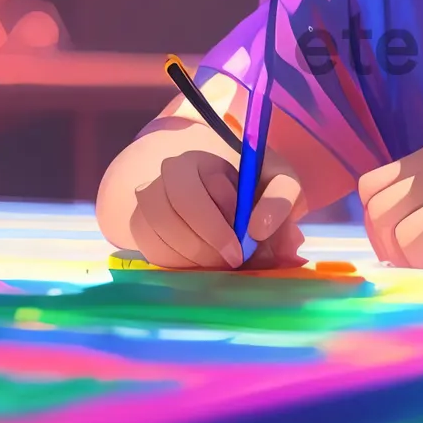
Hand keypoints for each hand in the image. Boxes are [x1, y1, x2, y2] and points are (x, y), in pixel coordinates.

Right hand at [128, 148, 307, 269]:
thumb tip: (259, 229)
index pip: (196, 187)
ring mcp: (150, 199)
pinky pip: (150, 248)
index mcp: (199, 159)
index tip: (244, 245)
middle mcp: (168, 174)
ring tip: (221, 263)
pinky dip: (178, 262)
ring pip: (157, 230)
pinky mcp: (142, 226)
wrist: (235, 201)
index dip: (216, 222)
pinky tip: (202, 264)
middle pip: (171, 210)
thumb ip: (281, 199)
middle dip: (206, 241)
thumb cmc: (257, 190)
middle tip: (234, 261)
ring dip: (193, 254)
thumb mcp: (278, 183)